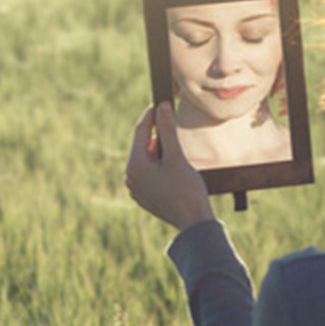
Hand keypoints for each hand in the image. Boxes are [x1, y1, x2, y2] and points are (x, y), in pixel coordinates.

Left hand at [125, 102, 214, 229]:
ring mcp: (137, 189)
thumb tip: (162, 108)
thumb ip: (168, 130)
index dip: (151, 116)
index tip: (160, 103)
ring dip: (160, 151)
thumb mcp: (177, 156)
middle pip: (143, 146)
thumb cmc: (186, 190)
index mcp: (135, 166)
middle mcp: (131, 177)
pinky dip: (160, 165)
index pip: (140, 132)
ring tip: (177, 150)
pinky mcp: (145, 197)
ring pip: (147, 160)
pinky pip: (150, 174)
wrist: (193, 222)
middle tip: (172, 123)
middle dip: (157, 135)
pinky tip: (175, 167)